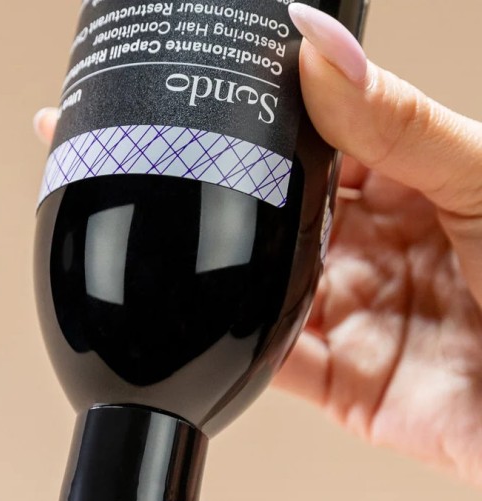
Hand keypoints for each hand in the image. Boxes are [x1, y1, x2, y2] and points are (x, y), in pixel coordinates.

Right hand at [34, 7, 481, 487]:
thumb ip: (397, 122)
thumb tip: (321, 50)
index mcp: (410, 184)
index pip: (315, 141)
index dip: (258, 120)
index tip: (206, 96)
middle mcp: (374, 248)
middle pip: (276, 214)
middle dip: (219, 192)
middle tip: (159, 163)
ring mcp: (353, 314)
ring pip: (261, 286)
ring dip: (214, 268)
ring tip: (160, 236)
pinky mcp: (341, 381)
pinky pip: (269, 361)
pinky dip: (229, 346)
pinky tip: (193, 319)